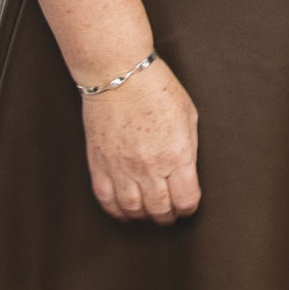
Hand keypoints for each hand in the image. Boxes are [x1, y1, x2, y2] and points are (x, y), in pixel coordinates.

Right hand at [80, 56, 201, 222]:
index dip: (188, 208)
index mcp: (176, 154)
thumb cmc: (156, 88)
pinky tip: (124, 208)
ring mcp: (121, 167)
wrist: (118, 73)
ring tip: (148, 211)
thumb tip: (187, 172)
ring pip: (134, 210)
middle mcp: (149, 166)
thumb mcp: (188, 116)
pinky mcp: (99, 164)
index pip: (186, 200)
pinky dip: (117, 210)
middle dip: (168, 215)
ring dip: (144, 216)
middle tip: (169, 212)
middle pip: (160, 210)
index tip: (187, 204)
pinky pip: (107, 200)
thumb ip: (188, 149)